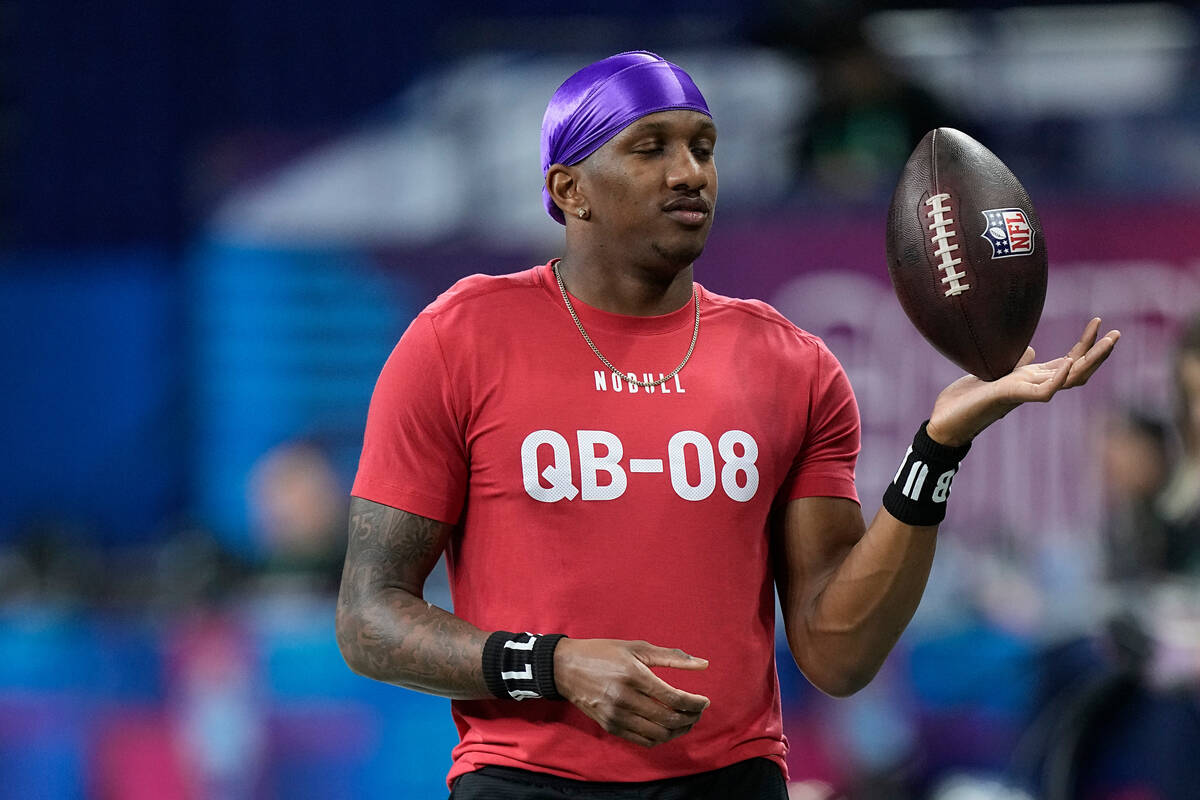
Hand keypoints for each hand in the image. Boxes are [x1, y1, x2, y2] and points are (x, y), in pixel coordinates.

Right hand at [553, 638, 709, 747]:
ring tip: (686, 720)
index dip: (695, 703)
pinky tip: (667, 728)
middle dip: (690, 718)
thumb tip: (703, 664)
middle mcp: (624, 698)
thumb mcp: (637, 647)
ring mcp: (615, 715)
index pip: (674, 698)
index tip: (704, 701)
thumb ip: (672, 656)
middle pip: (669, 719)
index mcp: (633, 675)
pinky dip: (661, 738)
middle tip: (698, 712)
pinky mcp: (610, 726)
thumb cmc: (603, 653)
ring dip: (678, 730)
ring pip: (658, 734)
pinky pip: (643, 741)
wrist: (565, 668)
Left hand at [926, 317, 1120, 446]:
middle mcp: (1033, 385)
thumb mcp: (993, 371)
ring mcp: (1025, 392)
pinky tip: (1071, 364)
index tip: (1099, 323)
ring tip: (1108, 342)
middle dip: (1099, 353)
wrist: (945, 420)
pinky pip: (1044, 392)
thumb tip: (1030, 350)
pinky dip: (1058, 378)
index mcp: (1031, 378)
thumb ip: (1014, 362)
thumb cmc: (967, 398)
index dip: (1085, 345)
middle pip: (1077, 370)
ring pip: (1069, 380)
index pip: (1068, 361)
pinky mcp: (1011, 398)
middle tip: (1118, 334)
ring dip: (1090, 361)